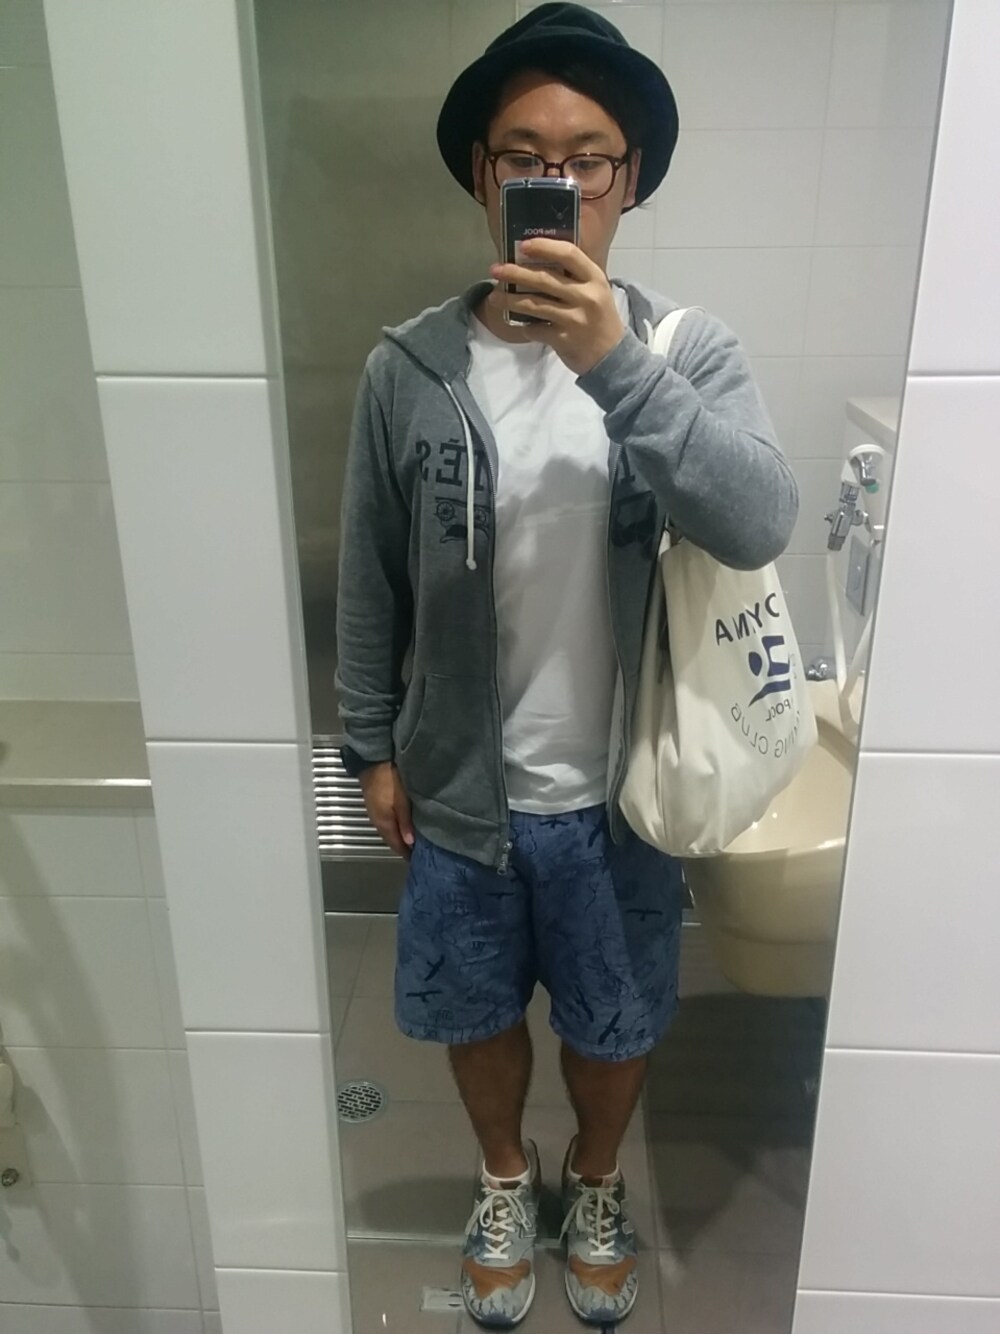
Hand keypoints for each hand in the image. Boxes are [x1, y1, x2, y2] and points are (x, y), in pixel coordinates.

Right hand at [359, 762, 414, 859]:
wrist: (373, 763)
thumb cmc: (390, 781)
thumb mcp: (402, 802)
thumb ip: (405, 823)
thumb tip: (410, 844)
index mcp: (384, 824)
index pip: (396, 846)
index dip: (407, 854)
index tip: (418, 859)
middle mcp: (378, 822)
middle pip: (392, 840)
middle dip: (404, 847)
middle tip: (419, 851)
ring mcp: (375, 814)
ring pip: (389, 832)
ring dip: (399, 837)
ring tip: (413, 839)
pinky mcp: (376, 807)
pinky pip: (386, 823)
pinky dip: (395, 828)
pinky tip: (403, 825)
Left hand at [488, 238, 625, 375]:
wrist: (613, 356)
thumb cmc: (599, 318)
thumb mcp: (595, 291)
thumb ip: (574, 277)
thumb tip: (536, 261)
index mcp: (594, 278)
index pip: (568, 254)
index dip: (544, 246)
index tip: (523, 245)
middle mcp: (585, 296)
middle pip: (544, 279)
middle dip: (515, 272)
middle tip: (495, 269)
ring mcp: (574, 319)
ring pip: (534, 305)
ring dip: (509, 300)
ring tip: (494, 298)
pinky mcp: (564, 339)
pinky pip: (535, 329)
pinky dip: (524, 327)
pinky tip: (520, 325)